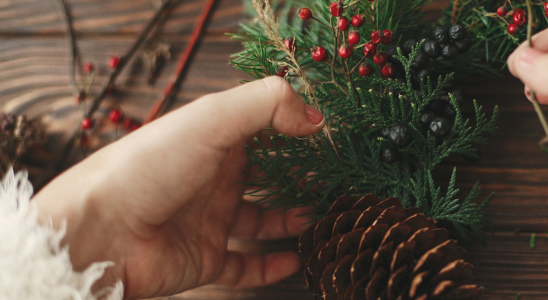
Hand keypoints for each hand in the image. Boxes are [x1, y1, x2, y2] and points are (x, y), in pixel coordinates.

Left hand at [33, 77, 325, 298]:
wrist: (98, 232)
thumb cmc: (147, 168)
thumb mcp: (212, 118)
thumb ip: (268, 104)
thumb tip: (316, 116)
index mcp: (214, 141)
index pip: (261, 130)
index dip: (294, 129)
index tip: (328, 135)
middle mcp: (214, 180)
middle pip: (266, 177)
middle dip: (299, 179)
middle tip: (333, 181)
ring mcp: (210, 221)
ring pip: (262, 221)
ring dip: (292, 220)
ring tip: (321, 216)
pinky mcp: (205, 259)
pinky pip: (247, 265)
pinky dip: (273, 266)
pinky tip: (295, 259)